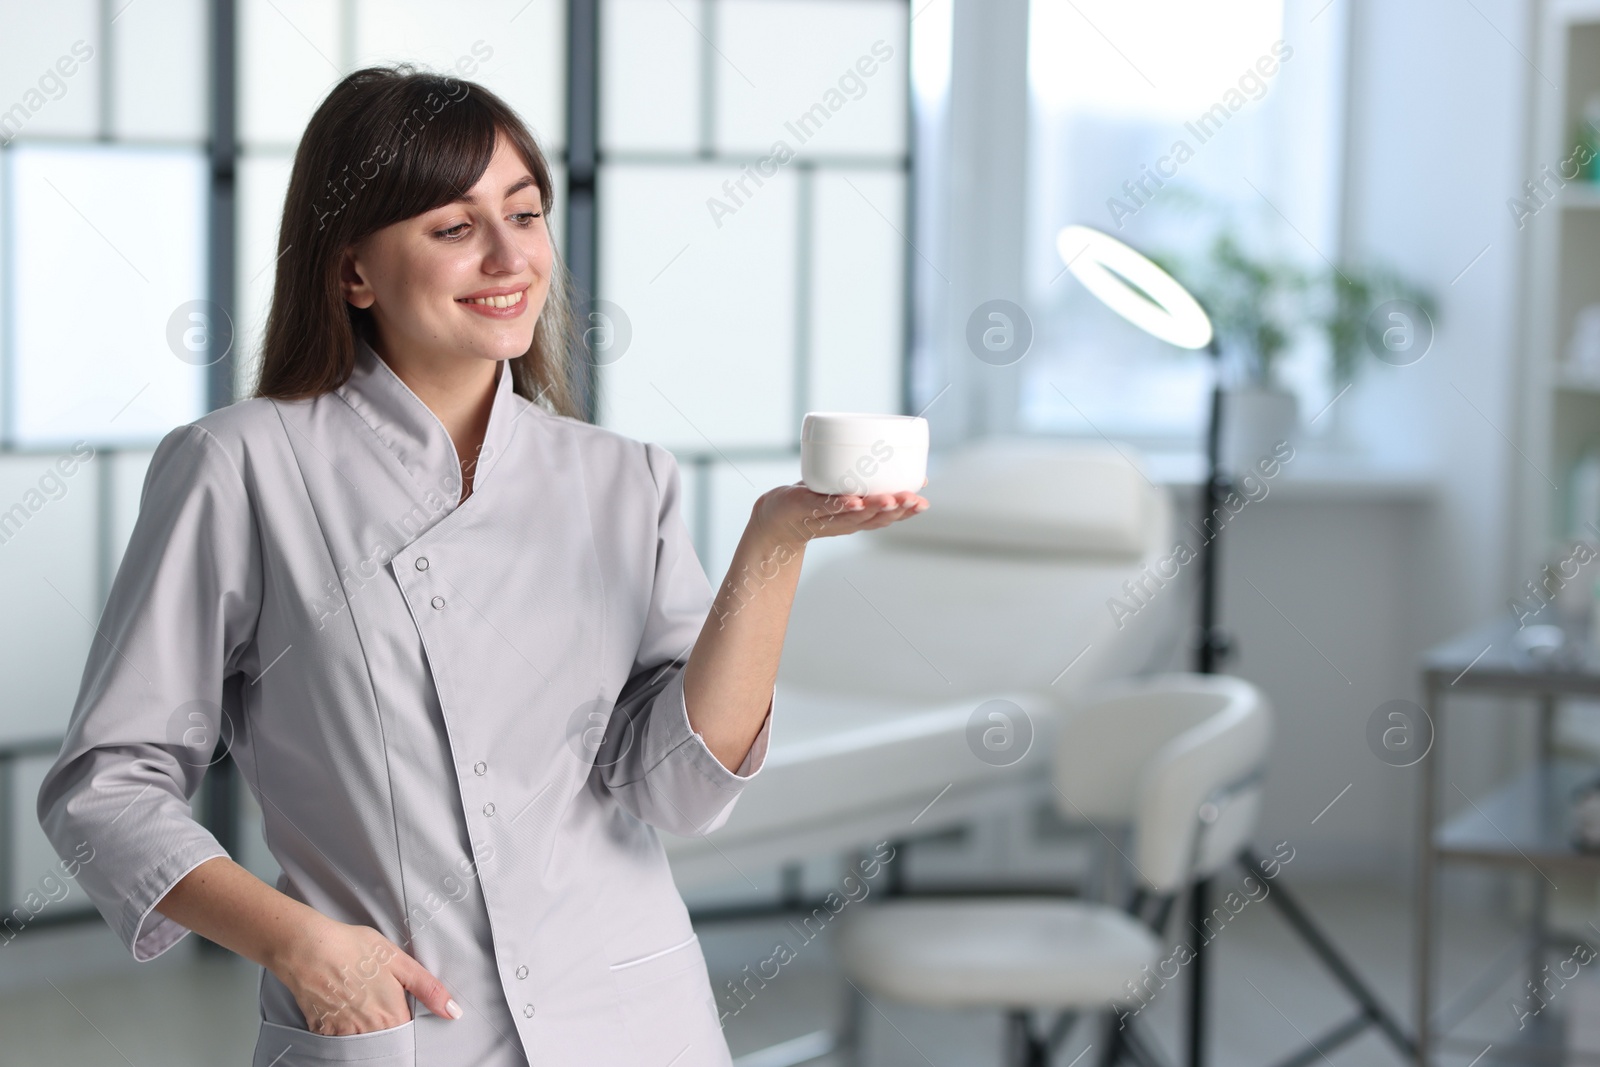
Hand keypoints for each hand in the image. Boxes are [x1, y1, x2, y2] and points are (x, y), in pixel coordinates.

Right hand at [267, 914, 461, 1034]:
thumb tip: (453, 1012)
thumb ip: (428, 989)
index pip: (407, 1037)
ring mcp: (342, 1034)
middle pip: (385, 1042)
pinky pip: (338, 1040)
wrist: (307, 948)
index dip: (406, 1026)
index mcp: (390, 1016)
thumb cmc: (354, 948)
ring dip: (365, 1030)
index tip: (400, 1013)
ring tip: (358, 1000)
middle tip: (376, 1002)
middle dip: (386, 1031)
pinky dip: (342, 1028)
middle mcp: (368, 1032)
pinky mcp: (321, 1031)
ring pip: (362, 1043)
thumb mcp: (399, 961)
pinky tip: (340, 1004)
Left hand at [752, 476, 929, 548]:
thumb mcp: (848, 488)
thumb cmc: (816, 500)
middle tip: (912, 499)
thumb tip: (912, 467)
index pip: (888, 517)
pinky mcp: (803, 508)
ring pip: (854, 515)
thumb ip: (875, 478)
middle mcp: (846, 521)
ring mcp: (826, 517)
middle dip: (896, 509)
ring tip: (889, 499)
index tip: (923, 502)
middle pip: (875, 518)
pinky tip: (853, 500)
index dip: (907, 512)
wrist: (776, 518)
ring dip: (873, 508)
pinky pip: (823, 507)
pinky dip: (839, 504)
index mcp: (860, 517)